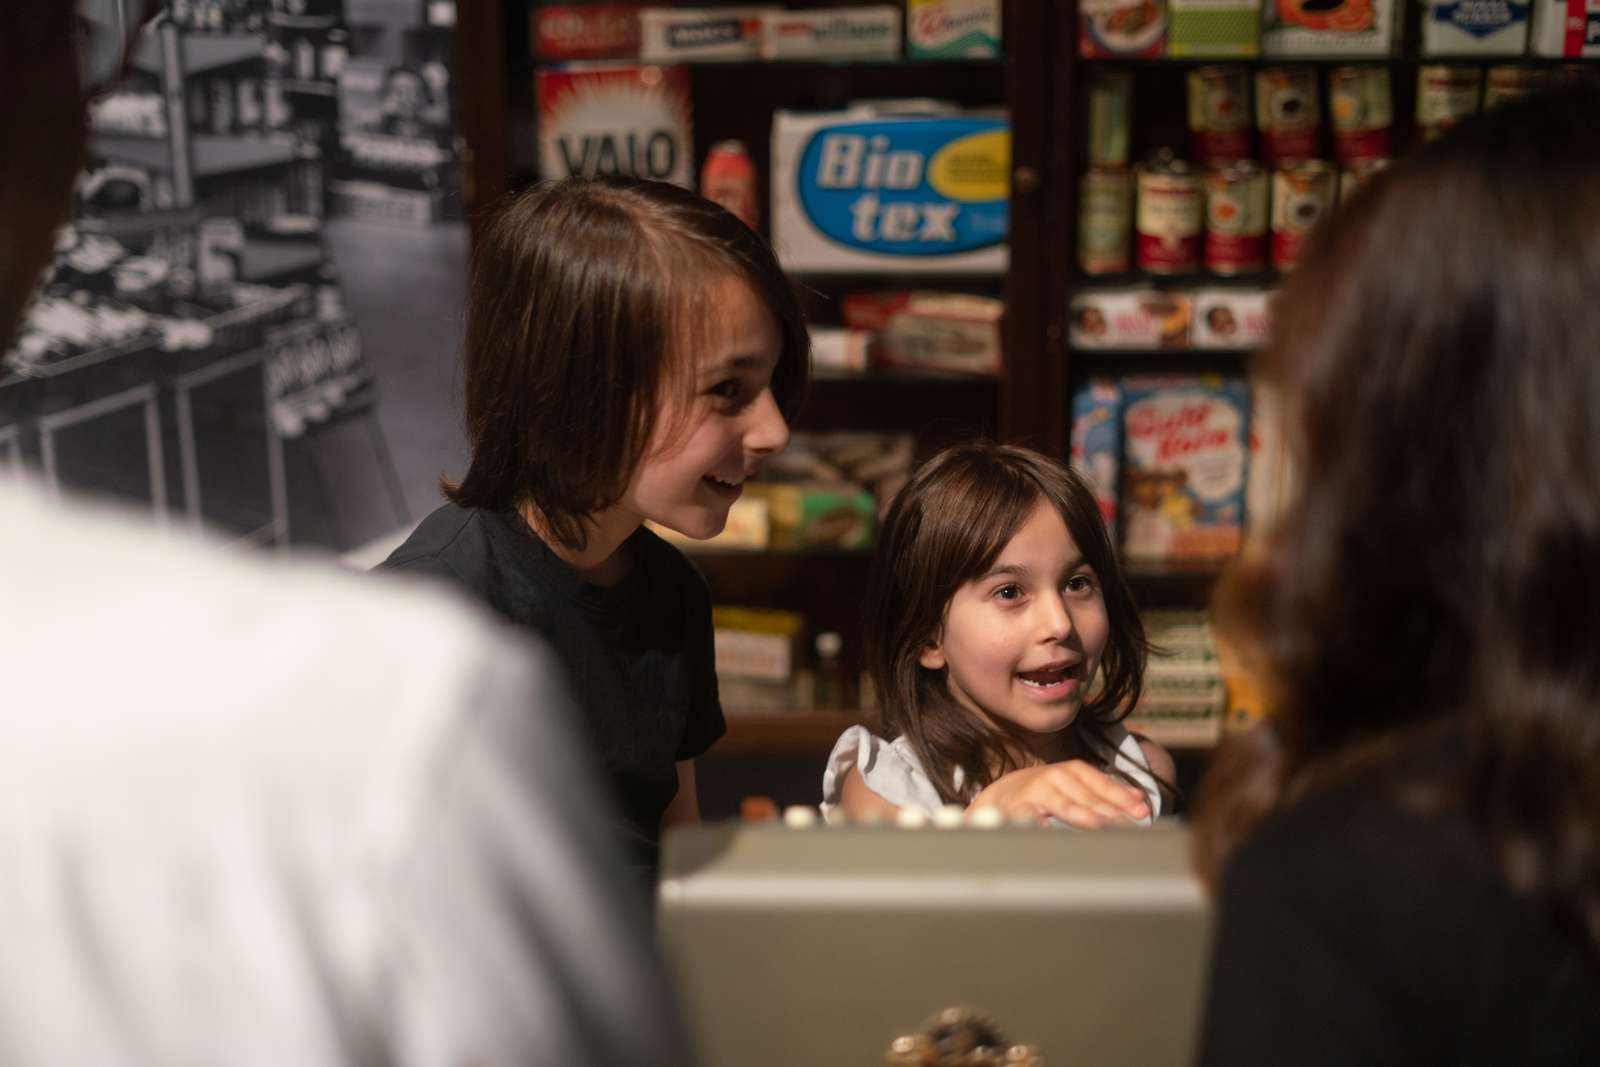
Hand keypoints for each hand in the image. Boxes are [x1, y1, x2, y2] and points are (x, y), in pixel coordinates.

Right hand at [968, 760, 1149, 828]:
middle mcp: (1055, 777)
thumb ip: (1105, 791)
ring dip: (1082, 815)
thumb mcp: (1076, 785)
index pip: (1101, 783)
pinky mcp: (1017, 808)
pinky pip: (1028, 815)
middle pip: (1086, 797)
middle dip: (1109, 812)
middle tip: (1129, 826)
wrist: (1003, 794)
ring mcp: (1036, 792)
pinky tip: (1046, 828)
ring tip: (1100, 826)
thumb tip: (1140, 798)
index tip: (1141, 812)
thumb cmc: (1047, 792)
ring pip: (1063, 804)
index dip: (1121, 797)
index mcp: (1072, 770)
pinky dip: (1036, 820)